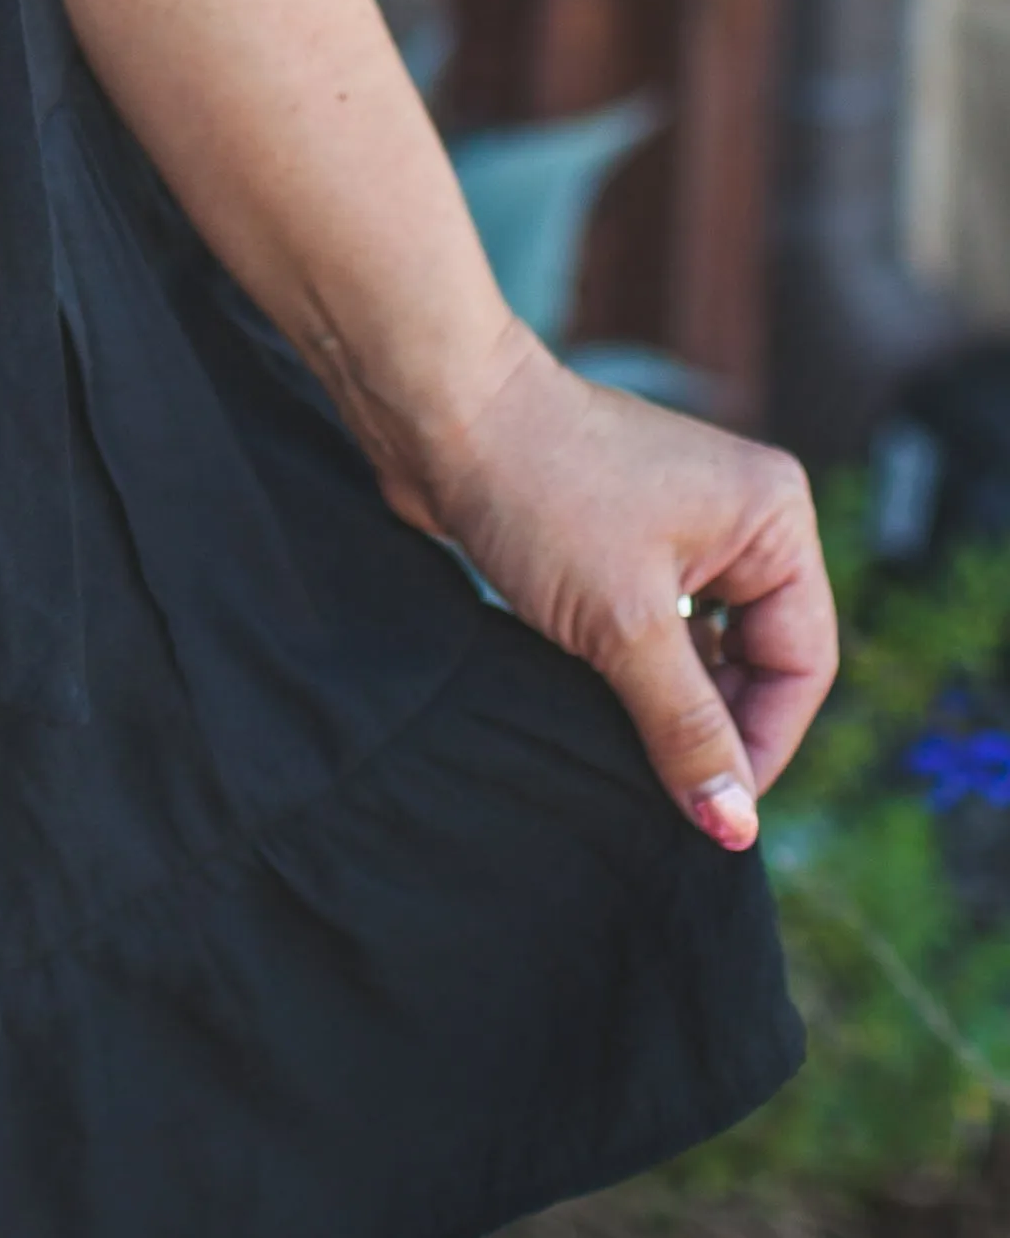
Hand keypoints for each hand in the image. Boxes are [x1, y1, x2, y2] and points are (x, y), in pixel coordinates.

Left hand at [388, 325, 838, 850]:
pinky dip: (640, 673)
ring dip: (676, 704)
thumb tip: (734, 825)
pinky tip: (607, 708)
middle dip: (719, 727)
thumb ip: (685, 728)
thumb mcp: (622, 626)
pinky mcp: (623, 539)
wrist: (434, 412)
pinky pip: (658, 628)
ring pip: (705, 649)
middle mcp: (742, 517)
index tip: (718, 814)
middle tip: (671, 793)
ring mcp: (682, 525)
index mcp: (774, 518)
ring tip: (635, 755)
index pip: (803, 661)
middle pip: (761, 658)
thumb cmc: (538, 492)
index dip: (765, 744)